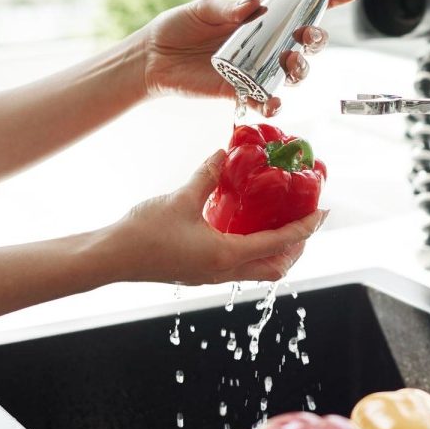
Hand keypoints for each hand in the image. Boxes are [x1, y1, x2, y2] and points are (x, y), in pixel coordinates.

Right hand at [108, 151, 328, 284]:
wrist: (108, 259)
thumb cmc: (142, 232)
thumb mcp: (179, 198)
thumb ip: (207, 175)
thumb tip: (224, 152)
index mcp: (226, 255)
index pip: (280, 243)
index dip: (305, 227)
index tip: (321, 212)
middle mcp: (224, 271)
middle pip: (277, 267)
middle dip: (298, 247)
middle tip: (306, 220)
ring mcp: (213, 276)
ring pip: (260, 271)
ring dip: (278, 252)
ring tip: (284, 226)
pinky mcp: (202, 274)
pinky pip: (241, 267)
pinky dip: (256, 252)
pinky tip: (249, 230)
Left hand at [141, 0, 360, 115]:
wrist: (154, 59)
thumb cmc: (178, 29)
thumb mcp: (202, 9)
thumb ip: (229, 7)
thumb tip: (256, 1)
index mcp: (261, 20)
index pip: (300, 9)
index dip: (327, 0)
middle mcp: (266, 46)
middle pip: (307, 45)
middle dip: (317, 40)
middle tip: (307, 37)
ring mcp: (258, 70)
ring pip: (295, 73)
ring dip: (300, 68)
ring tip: (289, 61)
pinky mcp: (243, 92)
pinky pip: (267, 101)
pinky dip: (274, 103)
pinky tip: (273, 101)